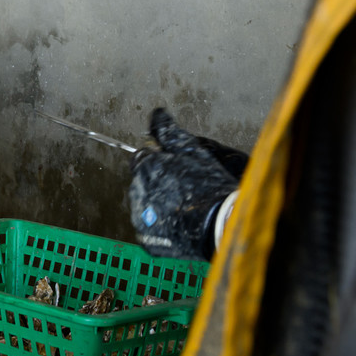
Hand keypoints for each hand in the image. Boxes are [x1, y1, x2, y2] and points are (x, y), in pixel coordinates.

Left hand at [127, 108, 241, 259]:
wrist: (220, 223)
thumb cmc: (208, 185)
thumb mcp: (191, 150)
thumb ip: (168, 132)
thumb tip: (156, 114)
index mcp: (143, 168)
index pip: (142, 158)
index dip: (160, 161)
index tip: (176, 168)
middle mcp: (136, 193)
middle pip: (141, 182)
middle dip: (158, 182)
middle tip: (185, 188)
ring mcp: (140, 220)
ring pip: (144, 206)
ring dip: (158, 204)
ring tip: (185, 207)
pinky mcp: (148, 241)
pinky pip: (150, 230)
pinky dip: (161, 227)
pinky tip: (180, 223)